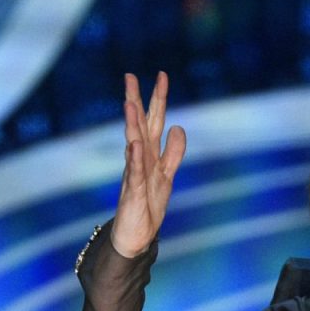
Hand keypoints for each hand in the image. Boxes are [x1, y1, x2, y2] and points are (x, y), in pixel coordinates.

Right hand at [110, 71, 185, 257]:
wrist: (135, 235)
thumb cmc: (147, 205)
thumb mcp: (167, 175)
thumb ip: (173, 153)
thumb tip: (179, 127)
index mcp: (150, 154)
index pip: (154, 122)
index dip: (158, 99)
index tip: (161, 75)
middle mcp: (140, 160)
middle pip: (139, 126)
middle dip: (137, 101)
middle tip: (131, 75)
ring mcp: (134, 175)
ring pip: (133, 144)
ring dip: (132, 124)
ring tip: (130, 102)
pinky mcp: (132, 193)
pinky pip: (133, 173)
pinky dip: (134, 158)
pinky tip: (133, 144)